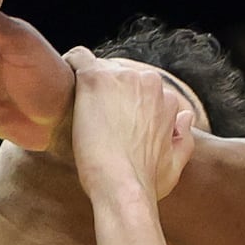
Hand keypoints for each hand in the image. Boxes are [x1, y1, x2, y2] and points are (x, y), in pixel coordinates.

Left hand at [65, 47, 194, 202]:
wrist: (121, 187)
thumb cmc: (145, 183)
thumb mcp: (175, 163)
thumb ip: (184, 137)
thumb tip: (184, 116)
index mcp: (167, 100)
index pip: (142, 89)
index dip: (124, 105)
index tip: (109, 121)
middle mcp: (149, 82)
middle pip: (121, 75)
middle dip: (108, 93)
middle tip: (91, 119)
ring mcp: (123, 77)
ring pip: (100, 69)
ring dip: (90, 86)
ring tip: (75, 110)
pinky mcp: (95, 79)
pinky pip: (79, 57)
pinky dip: (70, 65)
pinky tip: (59, 84)